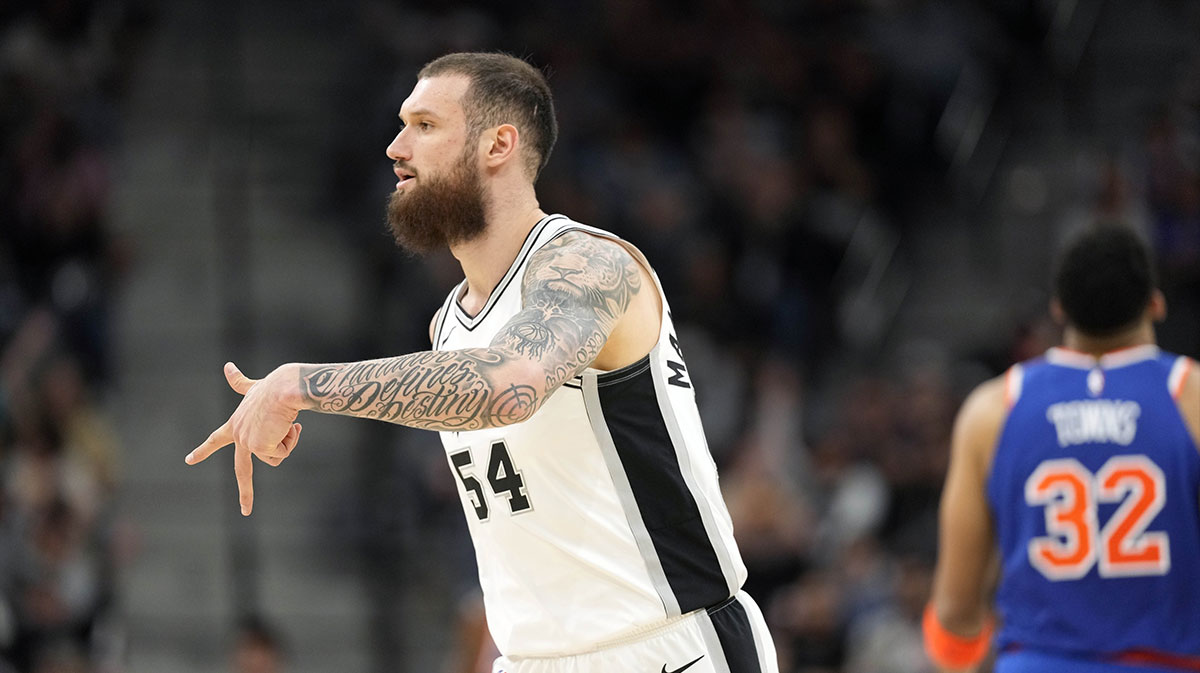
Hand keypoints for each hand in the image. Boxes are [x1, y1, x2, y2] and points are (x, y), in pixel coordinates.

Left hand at [186, 362, 303, 514]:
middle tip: (245, 511)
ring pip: (275, 457)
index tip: (188, 460)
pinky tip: (288, 425)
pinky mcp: (260, 448)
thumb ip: (239, 382)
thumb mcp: (255, 387)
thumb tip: (227, 365)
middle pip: (242, 471)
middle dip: (245, 494)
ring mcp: (248, 443)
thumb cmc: (273, 385)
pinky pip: (282, 453)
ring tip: (287, 422)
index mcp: (235, 424)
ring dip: (288, 440)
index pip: (215, 439)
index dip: (202, 450)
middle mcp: (239, 436)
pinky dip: (291, 440)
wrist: (284, 388)